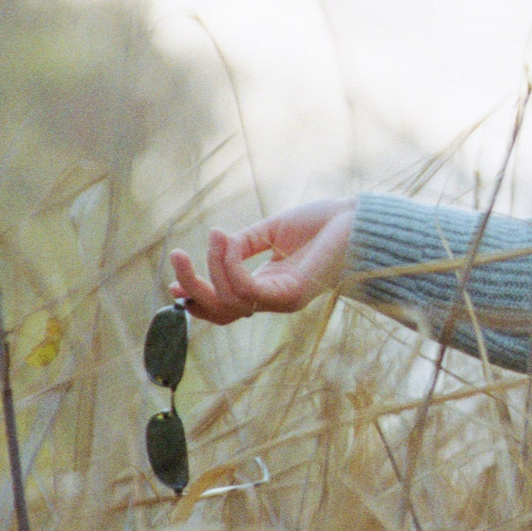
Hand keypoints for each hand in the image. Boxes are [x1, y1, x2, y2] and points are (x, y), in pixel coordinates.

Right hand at [168, 197, 356, 324]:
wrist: (360, 218)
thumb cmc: (324, 222)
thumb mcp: (272, 231)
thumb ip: (242, 243)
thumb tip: (215, 246)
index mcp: (268, 285)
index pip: (226, 305)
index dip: (197, 298)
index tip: (171, 285)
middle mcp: (273, 298)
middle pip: (221, 311)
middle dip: (193, 288)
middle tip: (177, 257)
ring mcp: (283, 300)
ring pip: (230, 301)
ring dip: (211, 269)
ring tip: (213, 236)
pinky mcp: (292, 293)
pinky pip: (247, 289)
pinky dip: (230, 266)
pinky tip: (225, 240)